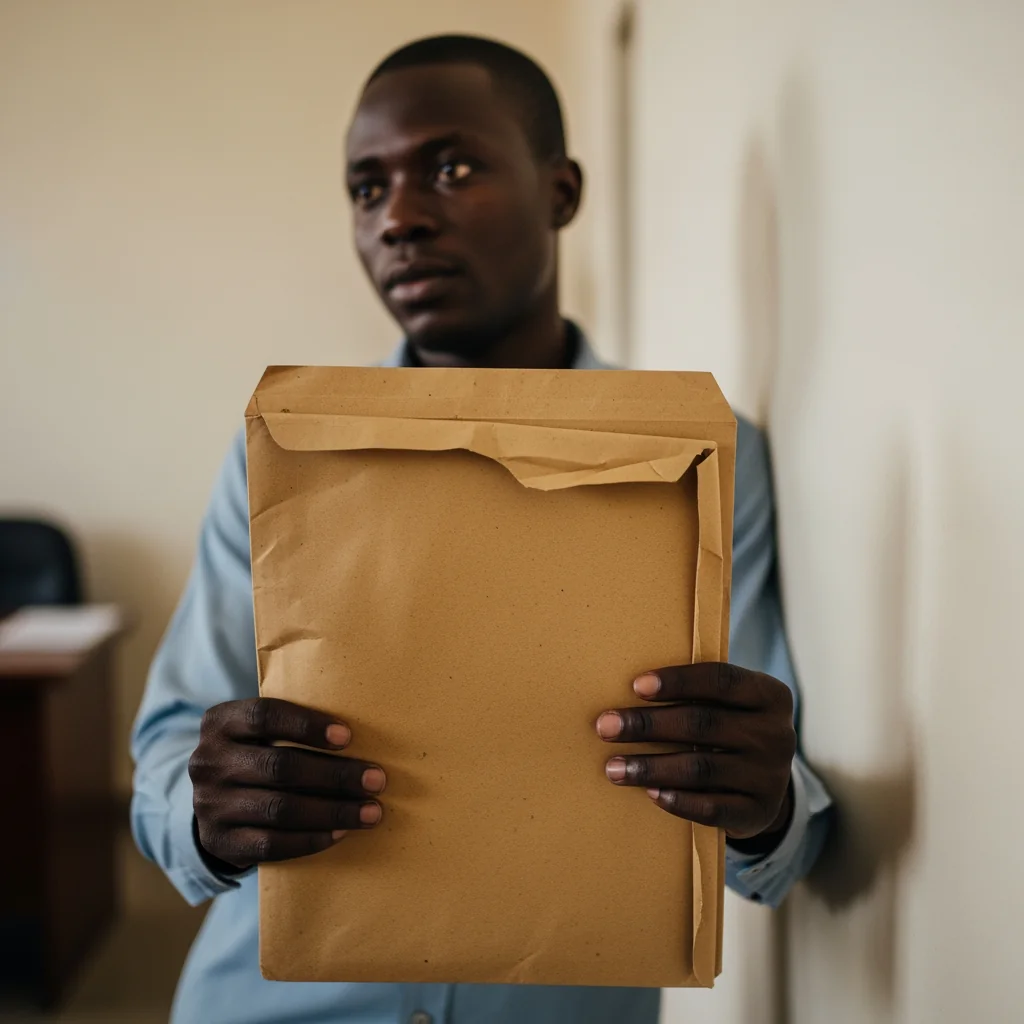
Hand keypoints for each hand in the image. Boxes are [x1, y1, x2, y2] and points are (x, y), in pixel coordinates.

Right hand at [188, 697, 384, 870]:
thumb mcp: (259, 732)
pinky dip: (311, 839)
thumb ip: (293, 727)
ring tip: (371, 811)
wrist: (211, 803)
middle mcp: (209, 761)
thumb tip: (364, 733)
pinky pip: (271, 844)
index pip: (264, 716)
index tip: (348, 737)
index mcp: (221, 722)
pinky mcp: (220, 841)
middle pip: (280, 766)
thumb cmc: (256, 754)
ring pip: (280, 809)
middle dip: (335, 774)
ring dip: (333, 811)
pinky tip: (341, 833)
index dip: (307, 725)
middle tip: (376, 779)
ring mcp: (210, 804)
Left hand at [596, 663, 795, 843]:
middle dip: (648, 724)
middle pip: (703, 723)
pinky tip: (650, 793)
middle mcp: (776, 734)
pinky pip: (712, 807)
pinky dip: (678, 800)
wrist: (765, 786)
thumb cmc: (731, 729)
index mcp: (770, 695)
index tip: (636, 686)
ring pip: (701, 767)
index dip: (678, 681)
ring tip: (614, 767)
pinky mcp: (759, 812)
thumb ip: (697, 694)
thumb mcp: (729, 705)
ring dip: (651, 766)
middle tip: (606, 726)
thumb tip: (631, 689)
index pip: (721, 680)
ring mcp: (770, 776)